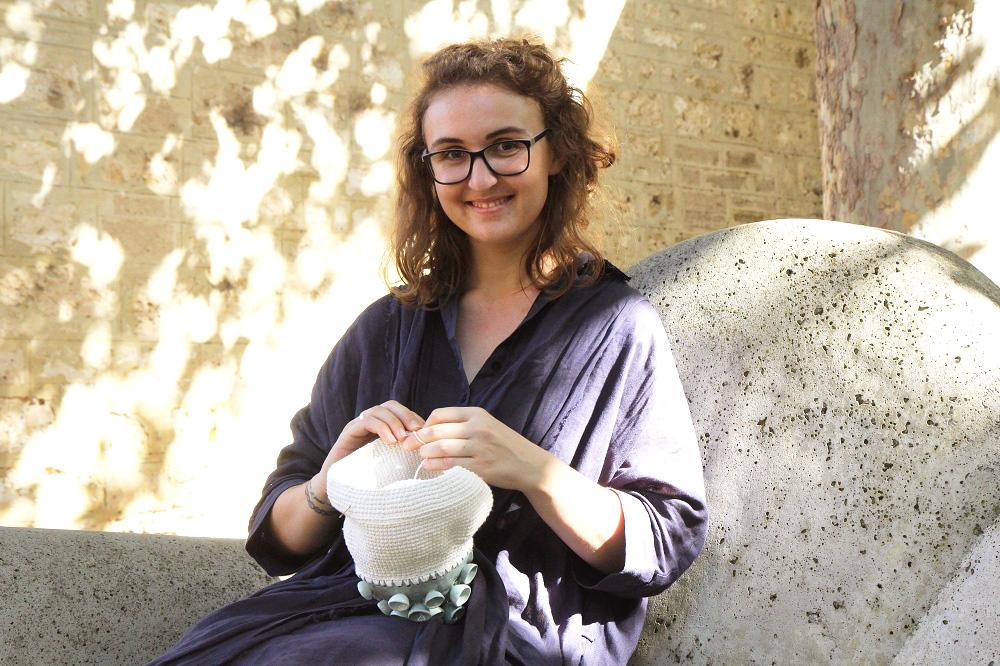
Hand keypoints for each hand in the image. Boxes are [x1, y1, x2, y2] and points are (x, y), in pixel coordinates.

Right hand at [315, 401, 424, 496]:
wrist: (339, 487)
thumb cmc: (369, 477)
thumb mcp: (392, 463)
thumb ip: (405, 453)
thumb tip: (430, 451)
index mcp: (383, 426)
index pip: (401, 411)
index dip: (414, 418)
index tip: (426, 432)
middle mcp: (371, 421)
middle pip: (391, 405)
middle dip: (406, 415)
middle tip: (417, 430)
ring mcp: (358, 424)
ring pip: (379, 410)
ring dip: (394, 422)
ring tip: (403, 438)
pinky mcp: (349, 431)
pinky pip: (366, 421)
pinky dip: (381, 428)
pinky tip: (390, 441)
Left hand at [402, 406, 548, 490]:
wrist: (529, 464)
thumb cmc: (504, 444)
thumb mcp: (487, 425)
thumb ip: (462, 424)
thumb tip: (429, 428)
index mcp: (477, 414)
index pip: (441, 414)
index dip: (424, 424)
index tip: (418, 432)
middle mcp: (477, 429)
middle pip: (437, 431)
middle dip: (417, 439)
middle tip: (408, 446)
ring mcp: (479, 449)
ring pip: (440, 449)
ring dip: (424, 453)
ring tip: (419, 457)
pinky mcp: (480, 468)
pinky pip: (450, 466)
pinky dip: (435, 466)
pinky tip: (429, 467)